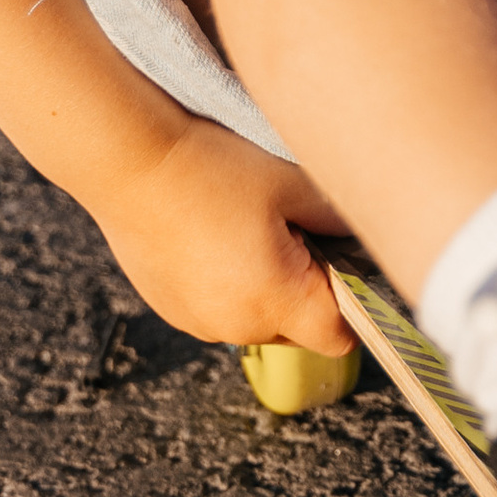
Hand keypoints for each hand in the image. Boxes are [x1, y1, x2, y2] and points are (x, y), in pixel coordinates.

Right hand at [96, 108, 357, 354]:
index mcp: (274, 302)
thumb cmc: (214, 168)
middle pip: (298, 329)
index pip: (339, 336)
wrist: (128, 160)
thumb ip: (339, 219)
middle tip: (292, 229)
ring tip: (246, 226)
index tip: (344, 262)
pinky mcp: (171, 309)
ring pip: (257, 318)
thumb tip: (367, 236)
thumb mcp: (292, 184)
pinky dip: (228, 282)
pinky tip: (213, 233)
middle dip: (307, 291)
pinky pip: (220, 307)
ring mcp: (198, 322)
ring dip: (266, 287)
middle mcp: (236, 327)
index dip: (352, 303)